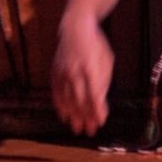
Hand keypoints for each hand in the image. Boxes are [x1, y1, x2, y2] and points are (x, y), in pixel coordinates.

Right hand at [52, 17, 114, 135]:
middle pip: (80, 100)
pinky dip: (61, 107)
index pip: (94, 93)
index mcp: (90, 67)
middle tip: (90, 131)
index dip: (97, 109)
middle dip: (85, 117)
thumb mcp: (106, 60)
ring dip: (73, 116)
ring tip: (78, 129)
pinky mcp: (54, 74)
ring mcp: (62, 74)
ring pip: (67, 100)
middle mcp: (74, 72)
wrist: (74, 30)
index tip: (101, 121)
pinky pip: (56, 94)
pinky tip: (65, 116)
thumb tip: (100, 101)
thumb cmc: (96, 45)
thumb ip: (104, 80)